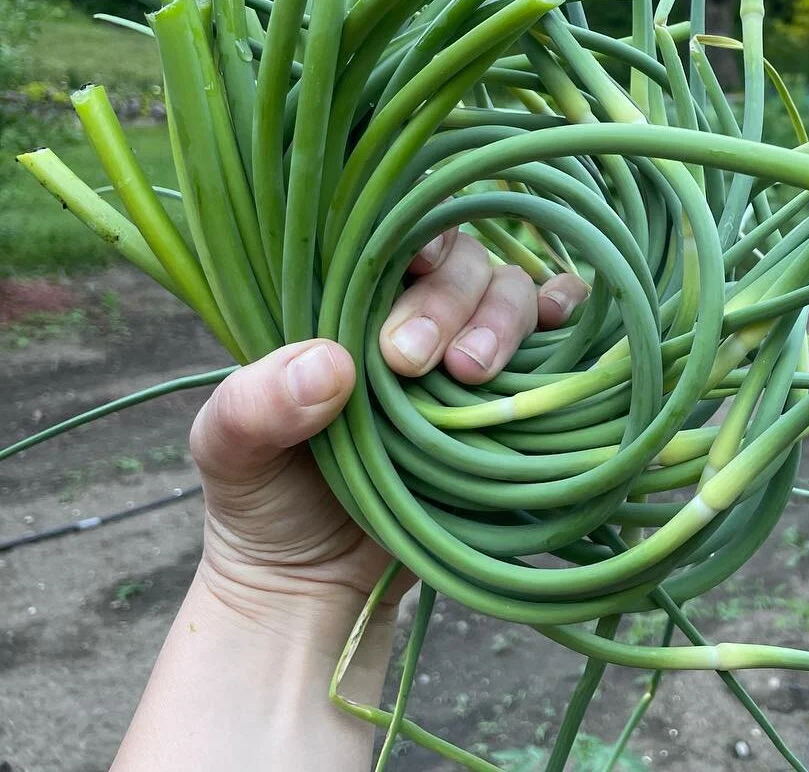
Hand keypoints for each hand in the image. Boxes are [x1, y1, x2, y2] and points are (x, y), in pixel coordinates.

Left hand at [189, 229, 587, 618]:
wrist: (313, 585)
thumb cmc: (263, 502)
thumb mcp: (229, 453)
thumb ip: (255, 406)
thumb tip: (329, 364)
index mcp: (344, 304)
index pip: (390, 234)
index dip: (411, 236)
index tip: (409, 271)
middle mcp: (411, 314)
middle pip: (460, 261)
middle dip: (448, 301)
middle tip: (411, 362)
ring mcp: (464, 354)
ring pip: (510, 292)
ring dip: (503, 321)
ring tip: (471, 376)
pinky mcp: (507, 400)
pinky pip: (556, 339)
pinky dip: (568, 317)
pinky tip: (561, 327)